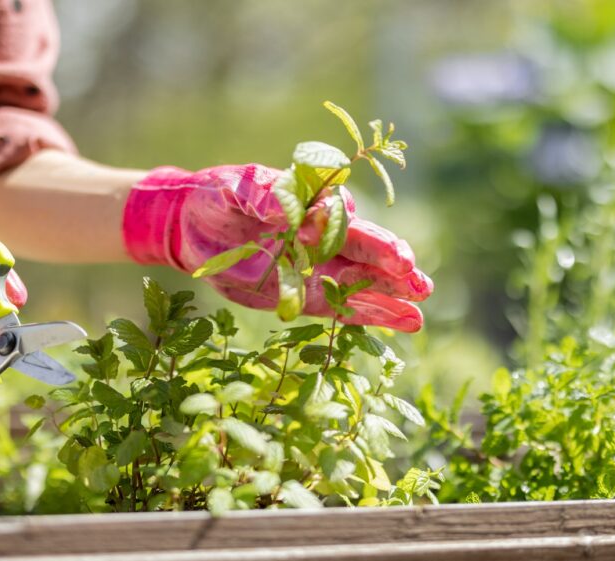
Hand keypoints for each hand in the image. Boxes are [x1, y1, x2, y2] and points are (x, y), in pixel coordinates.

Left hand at [122, 164, 432, 331]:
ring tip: (420, 305)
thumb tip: (289, 210)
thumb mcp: (236, 186)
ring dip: (391, 293)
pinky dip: (373, 314)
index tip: (361, 246)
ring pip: (362, 280)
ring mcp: (319, 265)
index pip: (344, 217)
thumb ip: (263, 194)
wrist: (194, 224)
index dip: (358, 233)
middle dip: (390, 262)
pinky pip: (345, 306)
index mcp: (313, 202)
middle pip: (364, 248)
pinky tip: (407, 320)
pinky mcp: (309, 294)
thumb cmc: (219, 194)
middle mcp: (324, 234)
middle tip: (415, 276)